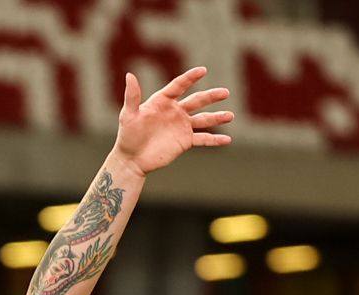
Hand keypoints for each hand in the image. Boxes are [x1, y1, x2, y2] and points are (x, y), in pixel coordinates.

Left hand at [113, 67, 235, 175]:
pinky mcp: (185, 141)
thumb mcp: (129, 115)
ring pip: (203, 119)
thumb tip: (130, 75)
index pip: (179, 86)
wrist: (132, 159)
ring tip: (230, 115)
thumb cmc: (128, 135)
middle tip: (225, 92)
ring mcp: (182, 126)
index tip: (202, 70)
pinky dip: (214, 140)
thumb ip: (132, 96)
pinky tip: (227, 139)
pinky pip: (203, 139)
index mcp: (163, 101)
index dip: (190, 78)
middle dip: (211, 96)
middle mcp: (175, 111)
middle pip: (197, 101)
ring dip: (217, 117)